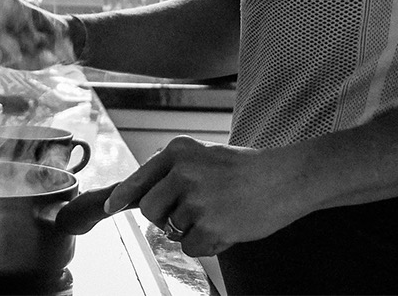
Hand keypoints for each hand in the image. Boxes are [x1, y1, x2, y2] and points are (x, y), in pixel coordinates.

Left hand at [103, 136, 308, 256]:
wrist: (287, 178)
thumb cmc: (247, 170)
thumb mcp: (206, 156)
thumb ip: (175, 171)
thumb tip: (139, 194)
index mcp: (179, 150)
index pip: (140, 178)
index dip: (122, 196)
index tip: (110, 208)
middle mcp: (182, 171)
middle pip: (149, 210)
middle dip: (165, 218)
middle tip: (194, 211)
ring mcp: (195, 199)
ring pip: (170, 231)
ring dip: (190, 230)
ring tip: (219, 213)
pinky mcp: (209, 225)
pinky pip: (190, 247)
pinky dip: (206, 244)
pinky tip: (227, 226)